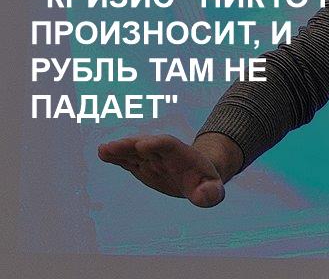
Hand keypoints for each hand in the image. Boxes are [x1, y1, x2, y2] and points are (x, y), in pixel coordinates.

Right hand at [98, 134, 225, 207]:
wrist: (198, 177)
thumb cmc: (206, 183)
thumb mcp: (212, 190)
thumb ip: (211, 193)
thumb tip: (206, 196)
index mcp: (183, 157)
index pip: (170, 145)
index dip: (158, 144)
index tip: (143, 144)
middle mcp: (164, 155)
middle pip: (146, 146)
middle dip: (131, 145)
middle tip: (113, 146)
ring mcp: (152, 159)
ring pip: (134, 152)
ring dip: (119, 150)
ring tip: (103, 150)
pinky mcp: (142, 166)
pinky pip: (128, 160)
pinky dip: (116, 157)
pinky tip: (103, 153)